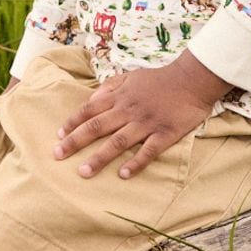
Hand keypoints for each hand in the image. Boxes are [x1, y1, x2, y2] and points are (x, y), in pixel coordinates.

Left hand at [53, 51, 231, 178]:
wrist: (192, 80)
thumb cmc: (160, 79)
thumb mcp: (131, 76)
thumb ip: (110, 86)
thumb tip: (92, 99)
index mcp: (120, 96)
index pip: (90, 110)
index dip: (72, 123)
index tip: (58, 136)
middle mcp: (129, 110)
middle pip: (97, 127)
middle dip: (75, 141)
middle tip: (58, 155)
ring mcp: (147, 123)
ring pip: (118, 142)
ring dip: (100, 157)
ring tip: (84, 172)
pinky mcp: (165, 133)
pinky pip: (148, 151)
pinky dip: (136, 163)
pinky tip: (123, 175)